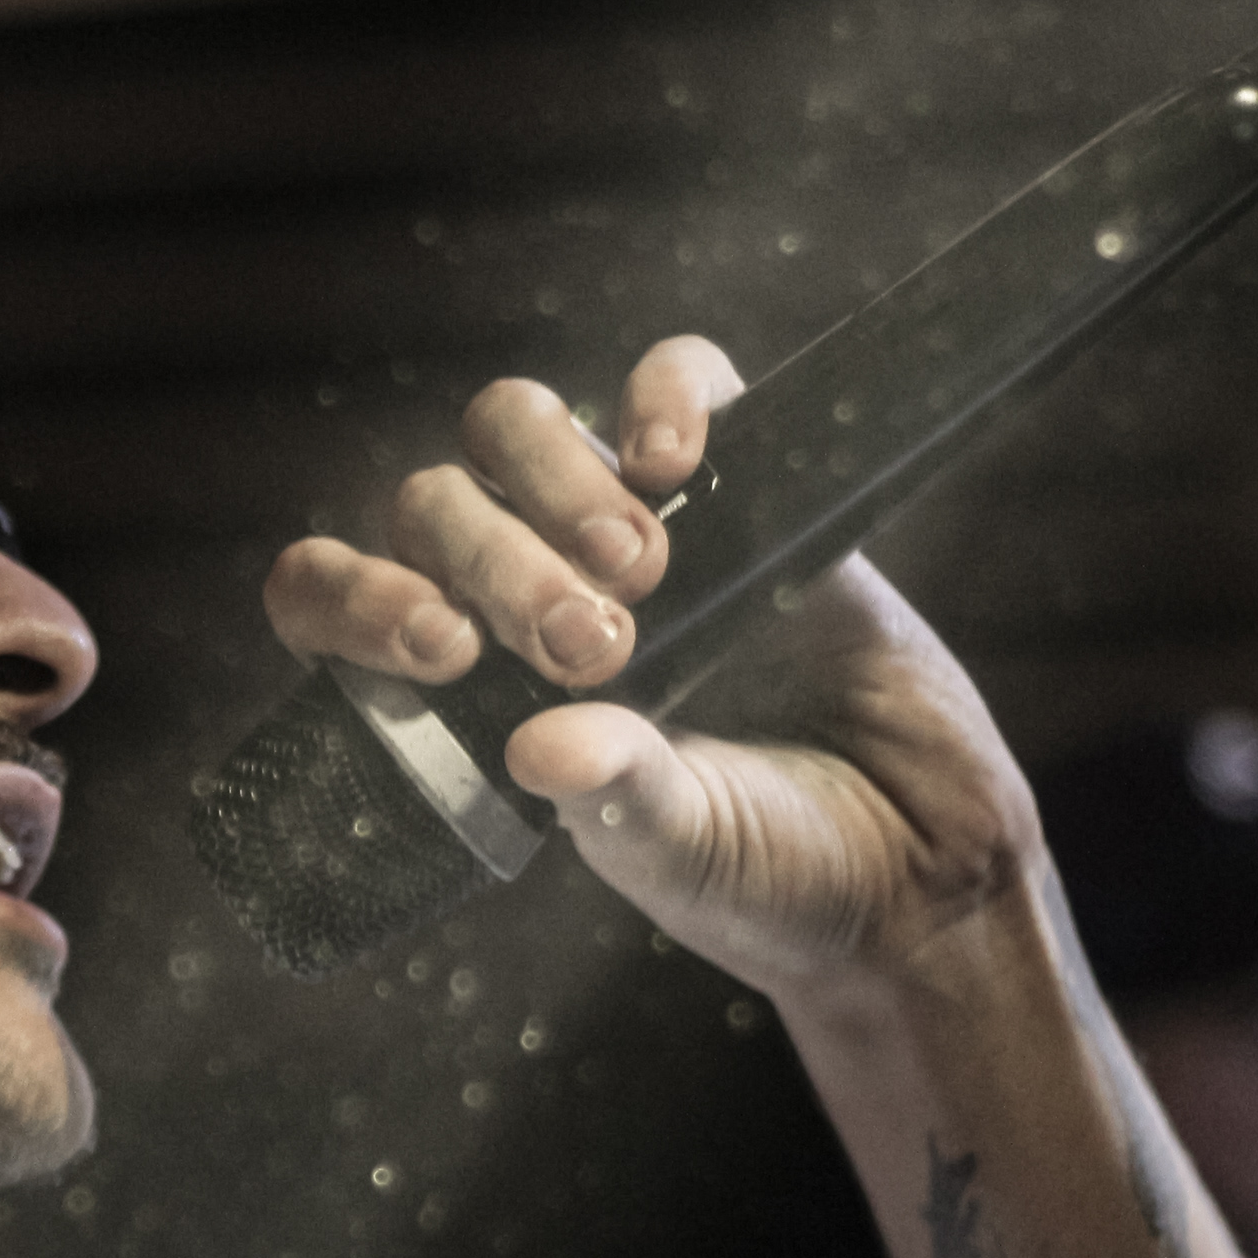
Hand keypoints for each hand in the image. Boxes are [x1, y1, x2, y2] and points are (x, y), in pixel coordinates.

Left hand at [260, 337, 1035, 1003]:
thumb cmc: (767, 877)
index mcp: (465, 688)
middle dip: (495, 562)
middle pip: (434, 504)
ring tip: (645, 569)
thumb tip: (538, 746)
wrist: (920, 866)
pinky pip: (677, 381)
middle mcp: (523, 595)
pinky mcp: (745, 482)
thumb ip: (612, 796)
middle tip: (590, 645)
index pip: (337, 598)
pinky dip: (664, 392)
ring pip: (521, 427)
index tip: (439, 648)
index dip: (352, 596)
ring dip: (555, 482)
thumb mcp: (674, 851)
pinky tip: (676, 455)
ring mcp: (630, 531)